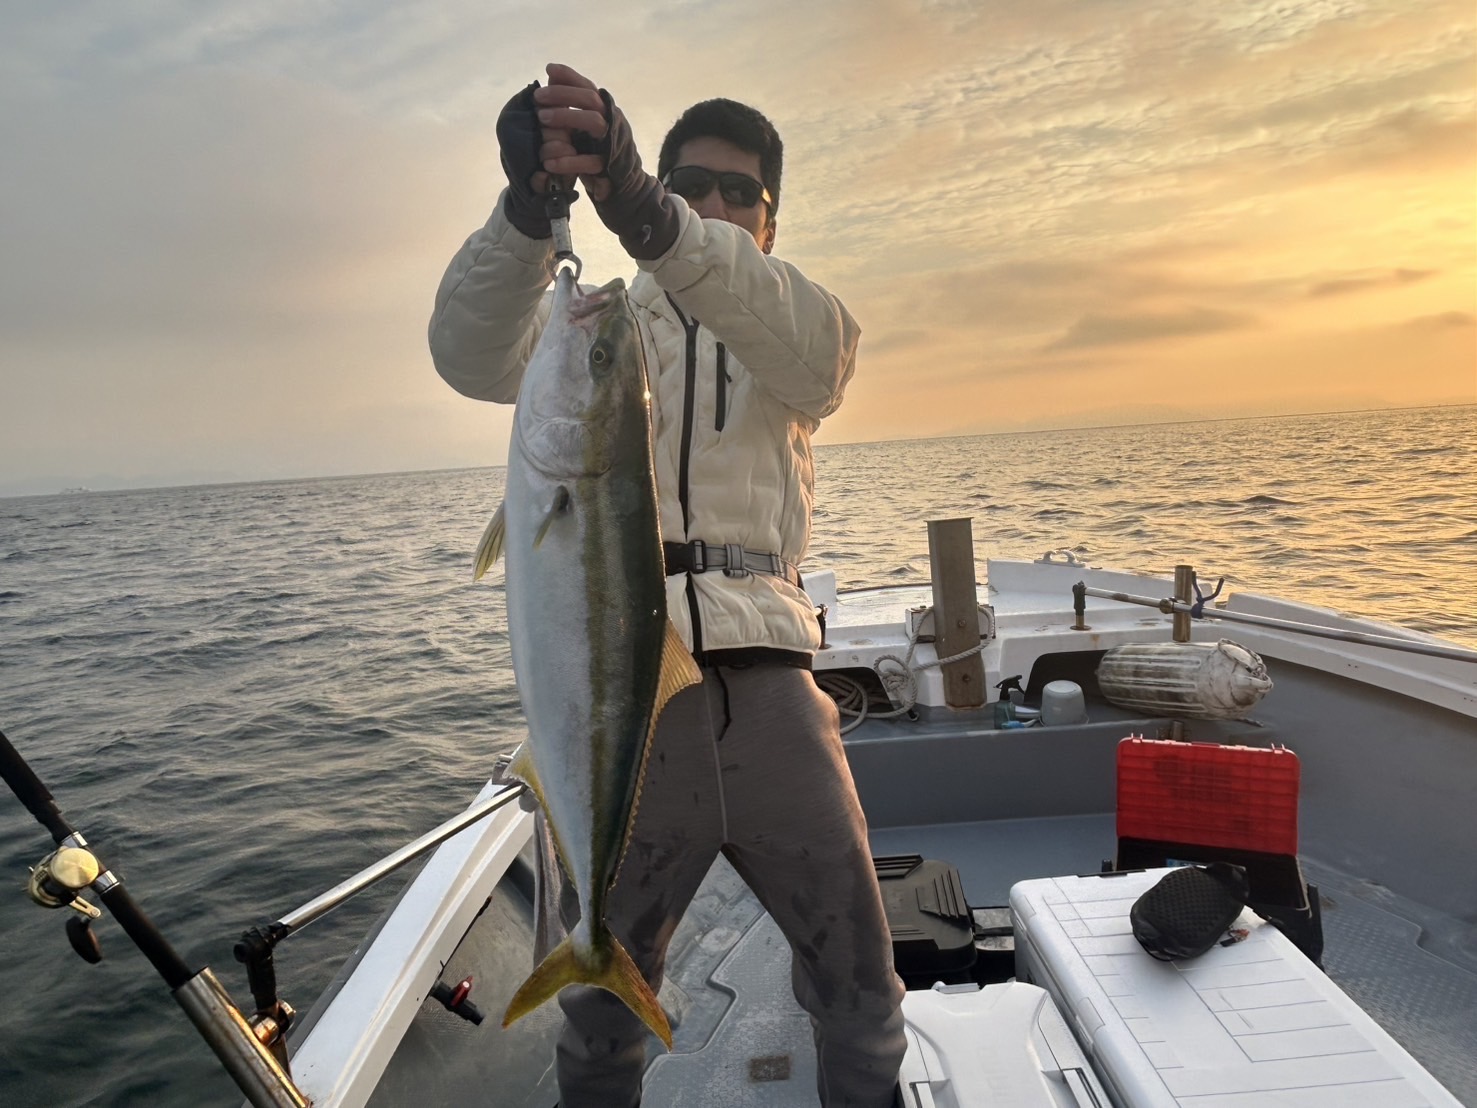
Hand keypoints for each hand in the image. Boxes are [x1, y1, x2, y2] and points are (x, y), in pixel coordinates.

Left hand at [533, 64, 612, 201]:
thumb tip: (551, 73)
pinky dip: (568, 162)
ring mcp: (613, 142)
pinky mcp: (609, 167)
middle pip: (591, 99)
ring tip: (541, 119)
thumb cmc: (596, 150)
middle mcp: (611, 121)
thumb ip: (569, 103)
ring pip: (594, 122)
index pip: (588, 87)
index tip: (549, 69)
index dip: (570, 77)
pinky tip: (548, 162)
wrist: (621, 184)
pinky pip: (589, 161)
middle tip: (538, 97)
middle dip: (563, 94)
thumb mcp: (581, 125)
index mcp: (604, 110)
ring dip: (566, 117)